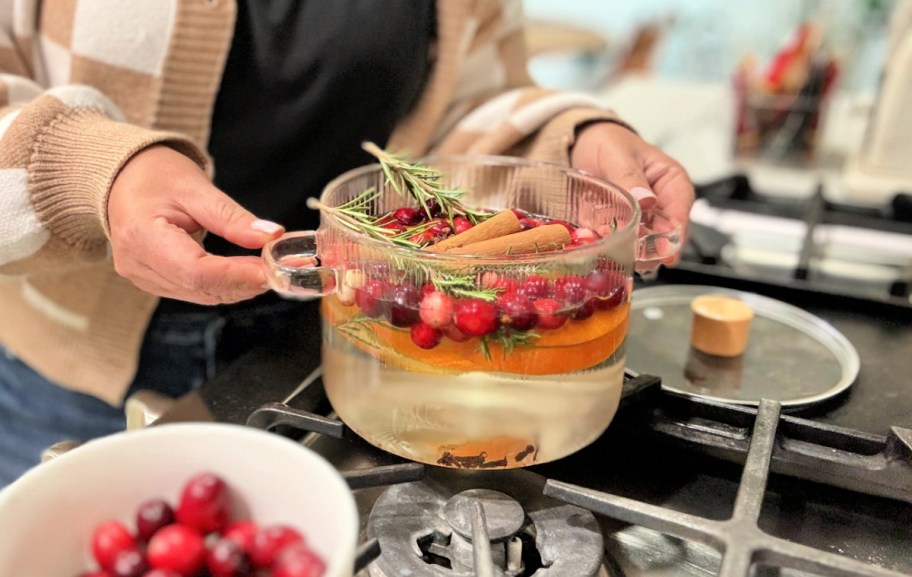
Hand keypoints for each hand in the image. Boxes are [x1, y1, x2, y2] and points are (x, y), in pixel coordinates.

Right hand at [108, 145, 284, 303]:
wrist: (122, 177)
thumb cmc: (155, 175)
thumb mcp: (196, 188)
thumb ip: (232, 217)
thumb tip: (271, 236)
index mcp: (141, 237)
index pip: (196, 271)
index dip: (237, 275)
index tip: (271, 269)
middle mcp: (137, 265)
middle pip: (201, 288)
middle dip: (245, 282)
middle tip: (281, 268)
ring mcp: (143, 277)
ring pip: (201, 295)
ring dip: (239, 286)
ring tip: (269, 268)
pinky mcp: (153, 281)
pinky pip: (195, 291)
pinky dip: (225, 285)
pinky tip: (247, 272)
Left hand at [570, 122, 693, 263]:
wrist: (585, 144)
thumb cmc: (610, 143)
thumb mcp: (618, 155)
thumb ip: (630, 177)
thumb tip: (646, 201)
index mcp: (672, 183)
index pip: (681, 213)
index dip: (674, 235)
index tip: (666, 252)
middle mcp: (661, 205)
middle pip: (665, 237)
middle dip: (651, 250)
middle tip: (635, 257)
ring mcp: (642, 220)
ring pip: (644, 247)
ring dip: (632, 254)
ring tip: (617, 254)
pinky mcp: (621, 229)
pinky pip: (620, 246)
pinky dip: (611, 250)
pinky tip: (601, 249)